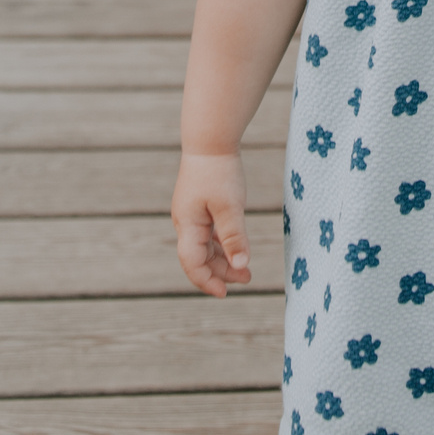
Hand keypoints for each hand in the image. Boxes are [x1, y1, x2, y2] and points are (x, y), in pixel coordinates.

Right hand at [172, 149, 254, 297]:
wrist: (210, 141)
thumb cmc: (219, 172)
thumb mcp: (230, 206)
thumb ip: (234, 237)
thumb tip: (240, 266)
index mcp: (188, 225)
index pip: (193, 264)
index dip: (207, 281)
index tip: (225, 293)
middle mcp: (186, 223)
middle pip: (199, 258)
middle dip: (221, 272)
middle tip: (247, 279)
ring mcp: (192, 215)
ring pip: (204, 247)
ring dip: (223, 259)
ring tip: (245, 269)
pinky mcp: (200, 206)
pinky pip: (208, 234)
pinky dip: (222, 245)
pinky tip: (236, 248)